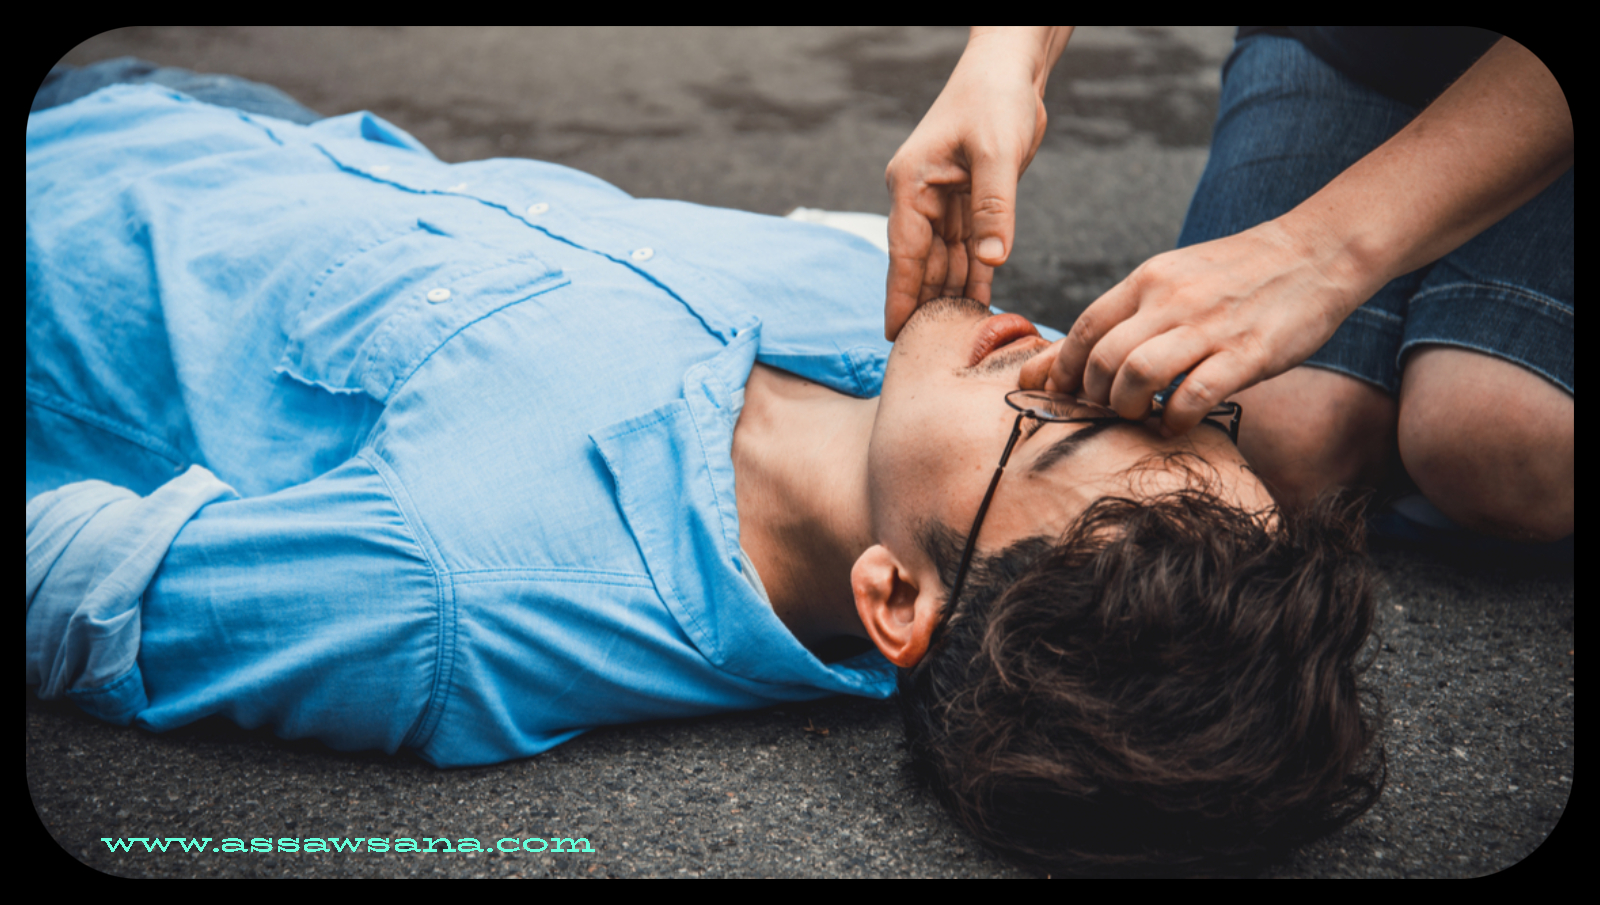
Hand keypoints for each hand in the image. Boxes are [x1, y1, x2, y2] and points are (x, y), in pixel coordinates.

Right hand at [884, 29, 1068, 339]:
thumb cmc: (996, 98)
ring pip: (945, 258)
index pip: (904, 252)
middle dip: (925, 303)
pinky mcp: (968, 199)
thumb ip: (993, 209)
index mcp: (912, 183)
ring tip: (956, 334)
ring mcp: (944, 198)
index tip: (894, 334)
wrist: (1011, 68)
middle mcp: (921, 195)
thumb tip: (992, 261)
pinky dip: (976, 272)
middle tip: (927, 350)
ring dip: (953, 292)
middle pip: (921, 262)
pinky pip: (968, 245)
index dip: (901, 296)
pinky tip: (979, 301)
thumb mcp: (997, 153)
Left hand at [1024, 218, 1376, 435]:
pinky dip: (1176, 420)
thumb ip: (1130, 312)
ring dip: (1128, 408)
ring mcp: (1208, 327)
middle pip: (1102, 358)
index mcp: (1148, 280)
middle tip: (1102, 410)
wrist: (1316, 252)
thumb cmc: (1238, 274)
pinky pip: (1193, 396)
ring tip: (1139, 415)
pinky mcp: (1246, 354)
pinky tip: (1178, 423)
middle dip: (1092, 395)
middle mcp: (1171, 300)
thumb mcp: (1175, 277)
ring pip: (1137, 375)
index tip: (1055, 394)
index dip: (1061, 368)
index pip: (1084, 328)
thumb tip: (1078, 351)